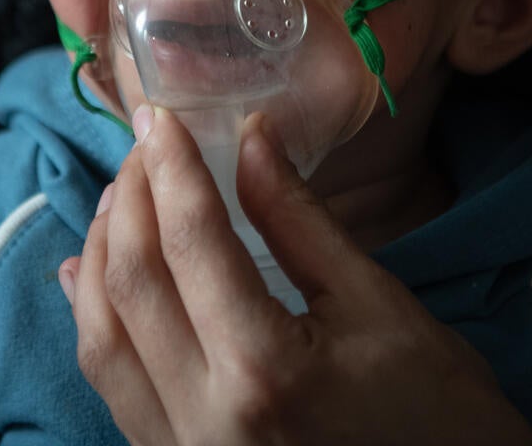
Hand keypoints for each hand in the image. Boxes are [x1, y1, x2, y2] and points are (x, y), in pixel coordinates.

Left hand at [57, 106, 531, 445]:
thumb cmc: (438, 412)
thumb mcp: (377, 305)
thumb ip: (299, 221)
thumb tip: (251, 137)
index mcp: (265, 371)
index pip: (192, 243)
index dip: (172, 167)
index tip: (164, 116)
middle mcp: (205, 422)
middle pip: (132, 285)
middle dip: (130, 200)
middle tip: (145, 146)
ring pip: (102, 341)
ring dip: (102, 255)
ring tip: (121, 196)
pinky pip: (113, 389)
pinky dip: (96, 322)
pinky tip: (94, 276)